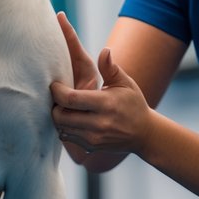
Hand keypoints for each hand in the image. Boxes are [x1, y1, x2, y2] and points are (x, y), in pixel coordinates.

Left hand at [51, 20, 151, 160]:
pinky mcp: (90, 147)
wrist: (144, 134)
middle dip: (54, 105)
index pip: (71, 99)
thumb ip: (110, 68)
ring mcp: (94, 138)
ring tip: (64, 106)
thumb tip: (104, 51)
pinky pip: (67, 136)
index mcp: (106, 104)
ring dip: (58, 116)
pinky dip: (64, 127)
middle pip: (60, 116)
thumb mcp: (125, 83)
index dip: (57, 91)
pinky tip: (71, 118)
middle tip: (58, 96)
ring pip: (61, 127)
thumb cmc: (133, 103)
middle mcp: (99, 123)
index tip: (55, 84)